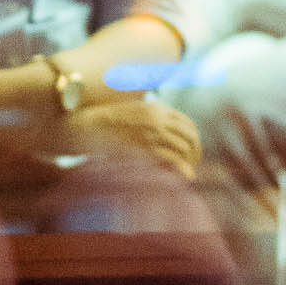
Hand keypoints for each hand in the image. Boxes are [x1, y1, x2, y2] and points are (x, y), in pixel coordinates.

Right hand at [69, 95, 200, 175]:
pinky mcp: (145, 147)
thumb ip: (152, 117)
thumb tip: (166, 129)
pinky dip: (183, 168)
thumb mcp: (134, 112)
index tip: (193, 149)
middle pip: (189, 135)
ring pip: (183, 147)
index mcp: (157, 108)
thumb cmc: (109, 123)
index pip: (187, 122)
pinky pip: (172, 158)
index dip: (194, 137)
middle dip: (196, 151)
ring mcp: (152, 132)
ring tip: (188, 171)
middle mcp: (158, 118)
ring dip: (189, 161)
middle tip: (194, 163)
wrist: (89, 127)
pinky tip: (186, 176)